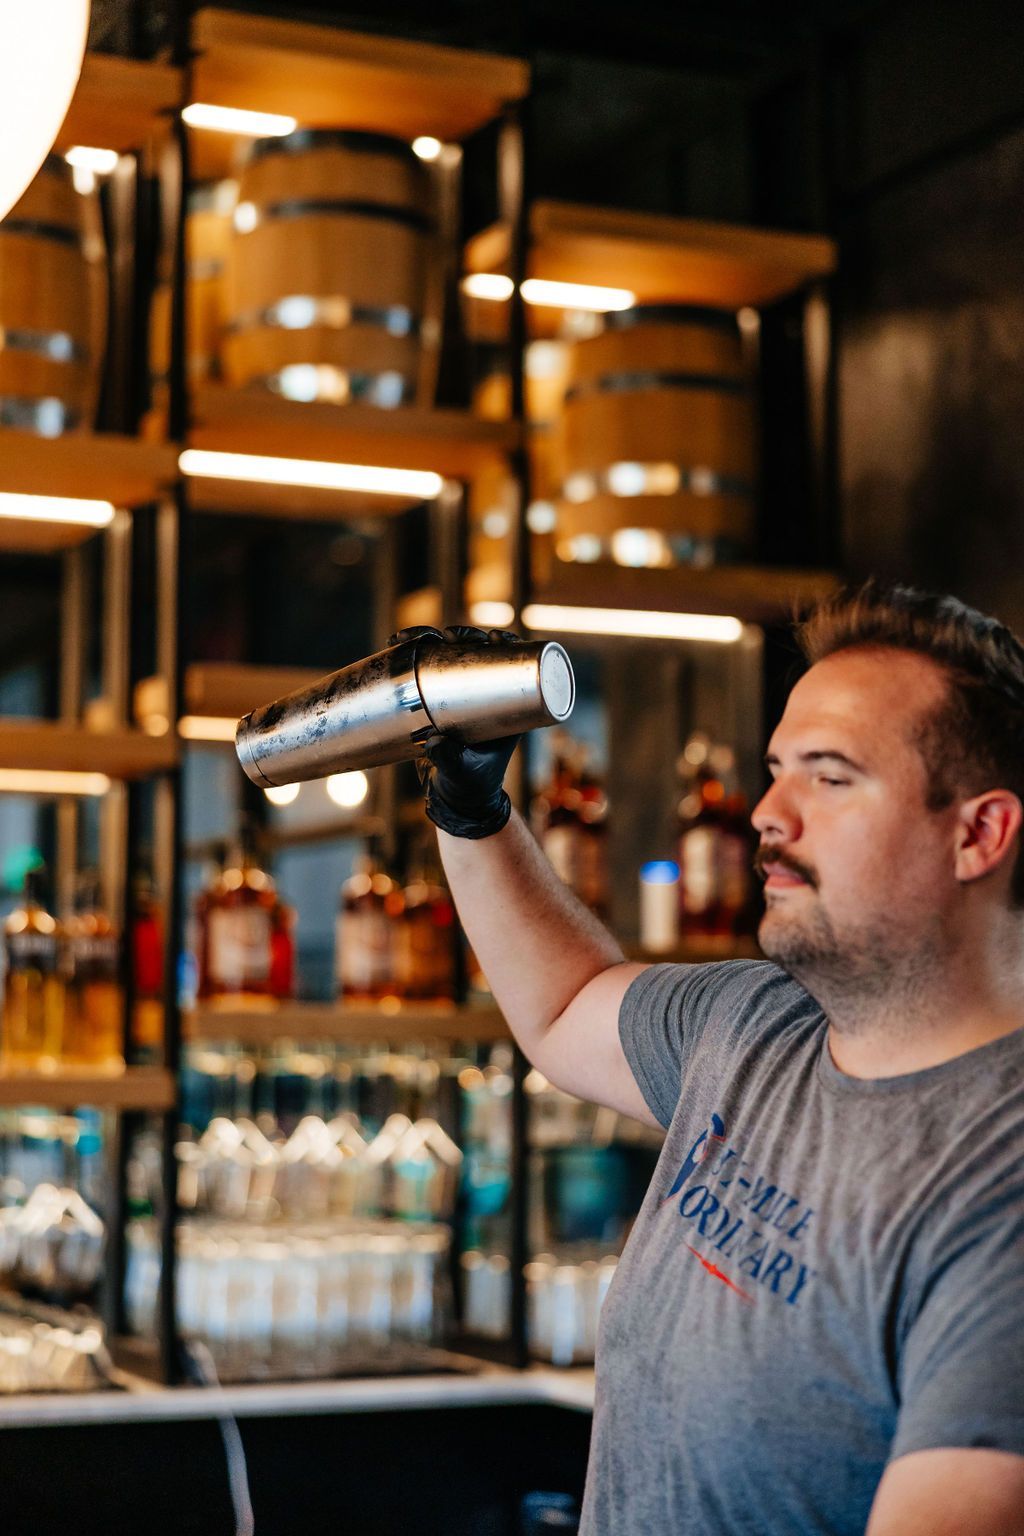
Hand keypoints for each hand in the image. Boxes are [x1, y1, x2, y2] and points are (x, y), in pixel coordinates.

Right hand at [389, 625, 522, 839]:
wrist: (456, 800)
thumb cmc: (471, 787)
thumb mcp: (463, 772)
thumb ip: (449, 759)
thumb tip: (431, 742)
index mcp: (507, 706)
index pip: (513, 663)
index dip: (506, 642)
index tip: (495, 637)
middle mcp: (484, 695)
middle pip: (477, 652)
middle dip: (463, 636)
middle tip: (449, 635)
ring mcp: (458, 695)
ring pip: (448, 655)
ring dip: (430, 638)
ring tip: (408, 637)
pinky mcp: (435, 700)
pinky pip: (425, 670)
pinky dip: (410, 655)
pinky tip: (394, 644)